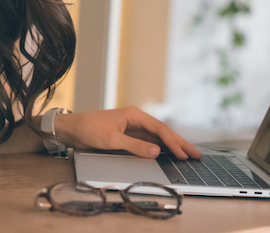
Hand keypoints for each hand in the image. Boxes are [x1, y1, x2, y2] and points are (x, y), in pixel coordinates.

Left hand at [54, 106, 201, 159]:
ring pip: (157, 137)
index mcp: (134, 114)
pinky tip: (168, 154)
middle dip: (180, 142)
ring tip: (188, 154)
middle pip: (162, 131)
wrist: (72, 128)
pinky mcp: (128, 135)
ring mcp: (133, 127)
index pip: (160, 129)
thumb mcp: (112, 139)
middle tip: (197, 154)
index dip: (174, 142)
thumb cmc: (89, 129)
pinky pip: (149, 141)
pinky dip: (160, 148)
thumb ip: (134, 146)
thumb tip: (156, 152)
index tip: (185, 154)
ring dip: (172, 146)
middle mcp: (136, 119)